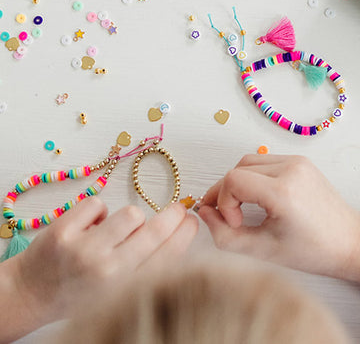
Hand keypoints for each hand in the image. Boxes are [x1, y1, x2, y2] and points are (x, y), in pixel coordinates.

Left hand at [0, 197, 197, 341]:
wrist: (30, 295)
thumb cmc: (79, 291)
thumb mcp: (118, 290)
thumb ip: (146, 266)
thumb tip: (180, 233)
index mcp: (125, 289)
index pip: (168, 256)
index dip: (185, 233)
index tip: (191, 221)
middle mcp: (107, 272)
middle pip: (155, 231)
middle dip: (173, 215)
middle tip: (178, 208)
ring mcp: (85, 251)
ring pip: (131, 213)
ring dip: (128, 218)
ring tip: (115, 230)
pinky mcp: (64, 232)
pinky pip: (99, 204)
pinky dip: (96, 211)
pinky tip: (88, 226)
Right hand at [198, 155, 359, 279]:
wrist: (348, 241)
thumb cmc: (312, 251)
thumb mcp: (262, 250)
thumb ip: (225, 235)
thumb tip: (202, 213)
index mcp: (284, 191)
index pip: (233, 180)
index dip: (223, 201)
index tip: (234, 222)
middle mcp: (291, 169)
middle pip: (238, 168)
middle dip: (226, 193)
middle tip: (229, 218)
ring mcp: (297, 162)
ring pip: (249, 161)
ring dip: (238, 183)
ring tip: (242, 208)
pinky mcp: (300, 161)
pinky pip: (265, 161)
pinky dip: (253, 177)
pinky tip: (257, 199)